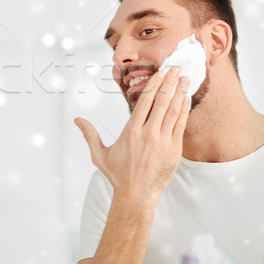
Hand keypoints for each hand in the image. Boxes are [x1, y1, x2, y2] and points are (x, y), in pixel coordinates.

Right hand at [75, 68, 190, 202]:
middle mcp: (148, 134)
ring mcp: (163, 142)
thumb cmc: (118, 174)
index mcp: (131, 131)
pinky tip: (185, 98)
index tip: (160, 73)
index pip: (145, 101)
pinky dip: (184, 109)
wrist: (136, 195)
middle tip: (175, 68)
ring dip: (180, 92)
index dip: (154, 85)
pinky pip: (181, 124)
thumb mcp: (99, 155)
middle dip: (170, 82)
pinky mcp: (174, 150)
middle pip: (161, 101)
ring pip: (174, 110)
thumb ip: (89, 135)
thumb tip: (77, 120)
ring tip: (184, 78)